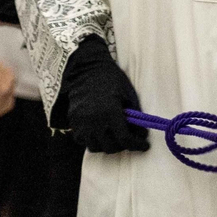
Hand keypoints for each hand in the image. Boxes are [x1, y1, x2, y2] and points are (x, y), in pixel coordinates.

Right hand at [56, 35, 148, 153]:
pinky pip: (82, 140)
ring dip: (107, 145)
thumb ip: (134, 117)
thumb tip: (140, 134)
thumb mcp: (128, 95)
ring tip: (114, 137)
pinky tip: (99, 132)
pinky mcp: (72, 121)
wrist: (87, 68)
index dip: (137, 144)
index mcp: (110, 112)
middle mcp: (94, 121)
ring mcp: (81, 122)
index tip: (144, 145)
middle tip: (129, 138)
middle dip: (123, 145)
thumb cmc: (112, 79)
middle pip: (111, 147)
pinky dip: (91, 140)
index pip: (125, 139)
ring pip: (95, 147)